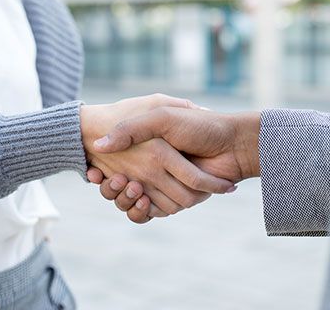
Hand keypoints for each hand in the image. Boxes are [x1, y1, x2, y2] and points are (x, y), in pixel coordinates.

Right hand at [81, 95, 234, 215]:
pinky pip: (149, 213)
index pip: (113, 164)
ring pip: (132, 202)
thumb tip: (99, 146)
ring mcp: (162, 185)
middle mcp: (152, 168)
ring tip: (129, 186)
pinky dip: (140, 212)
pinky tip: (141, 200)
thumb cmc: (200, 126)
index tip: (96, 171)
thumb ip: (132, 128)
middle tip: (116, 179)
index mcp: (148, 148)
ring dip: (125, 200)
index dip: (102, 172)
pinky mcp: (173, 200)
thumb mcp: (161, 115)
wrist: (233, 143)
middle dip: (113, 188)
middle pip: (121, 187)